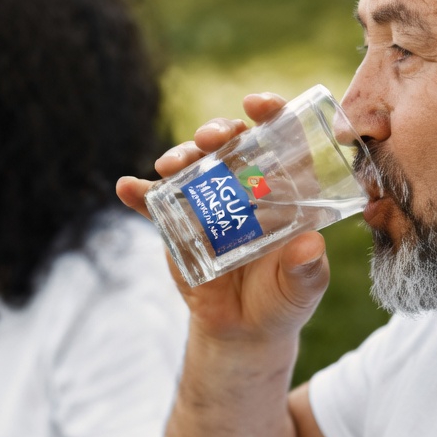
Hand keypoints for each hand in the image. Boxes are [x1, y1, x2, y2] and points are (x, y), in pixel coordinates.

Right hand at [117, 93, 331, 343]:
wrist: (243, 331)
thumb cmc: (283, 299)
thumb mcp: (302, 288)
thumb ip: (306, 270)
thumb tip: (309, 247)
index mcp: (282, 189)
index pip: (280, 139)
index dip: (271, 114)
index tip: (257, 106)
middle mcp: (243, 185)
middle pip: (230, 142)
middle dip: (217, 130)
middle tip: (211, 138)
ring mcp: (207, 201)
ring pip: (192, 165)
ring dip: (180, 155)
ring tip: (170, 166)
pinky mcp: (177, 224)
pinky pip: (155, 204)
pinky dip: (139, 193)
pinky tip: (127, 187)